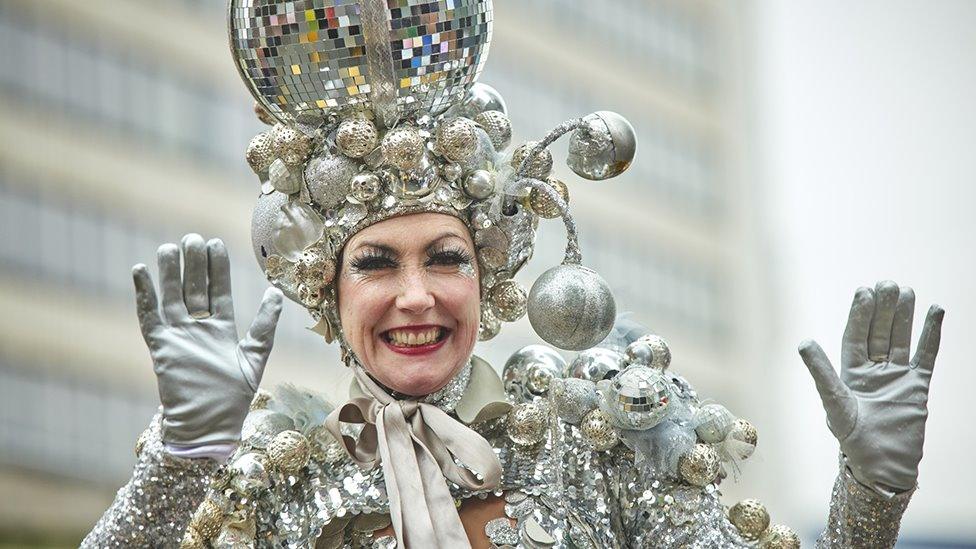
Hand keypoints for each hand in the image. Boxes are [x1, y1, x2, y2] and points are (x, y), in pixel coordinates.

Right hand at [132, 234, 282, 446]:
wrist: (209, 425)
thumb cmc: (233, 397)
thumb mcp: (254, 356)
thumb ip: (264, 324)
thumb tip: (275, 293)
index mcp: (221, 329)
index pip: (217, 291)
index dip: (216, 269)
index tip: (215, 244)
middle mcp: (198, 329)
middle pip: (194, 289)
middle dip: (193, 264)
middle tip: (193, 238)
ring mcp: (178, 336)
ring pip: (172, 297)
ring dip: (170, 272)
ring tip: (169, 247)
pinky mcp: (161, 346)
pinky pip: (149, 316)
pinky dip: (144, 294)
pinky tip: (140, 271)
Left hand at [799, 281, 943, 493]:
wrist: (883, 467)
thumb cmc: (853, 440)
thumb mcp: (835, 404)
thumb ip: (822, 373)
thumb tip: (803, 342)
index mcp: (849, 372)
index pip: (855, 336)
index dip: (859, 314)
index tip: (863, 291)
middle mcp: (872, 370)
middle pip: (878, 333)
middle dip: (882, 309)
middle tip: (887, 283)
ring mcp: (896, 377)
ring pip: (900, 339)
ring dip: (903, 316)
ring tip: (907, 291)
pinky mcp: (918, 387)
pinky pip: (925, 355)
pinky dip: (930, 334)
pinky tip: (934, 311)